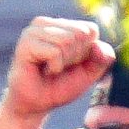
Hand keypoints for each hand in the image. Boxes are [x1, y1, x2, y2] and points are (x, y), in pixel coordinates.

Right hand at [0, 18, 114, 128]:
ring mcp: (34, 31)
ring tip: (51, 70)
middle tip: (59, 68)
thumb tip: (96, 45)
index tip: (71, 65)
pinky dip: (55, 67)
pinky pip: (55, 52)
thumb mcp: (89, 72)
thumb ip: (102, 57)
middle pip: (81, 33)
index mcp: (62, 25)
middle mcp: (47, 23)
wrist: (35, 105)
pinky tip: (43, 71)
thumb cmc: (59, 86)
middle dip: (75, 57)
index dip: (87, 53)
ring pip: (68, 40)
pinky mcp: (26, 43)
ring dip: (64, 63)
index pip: (91, 30)